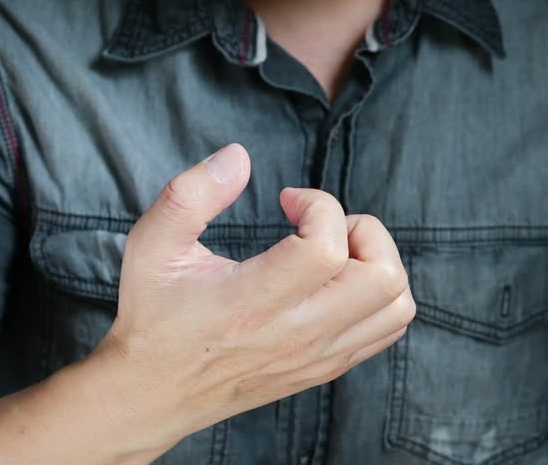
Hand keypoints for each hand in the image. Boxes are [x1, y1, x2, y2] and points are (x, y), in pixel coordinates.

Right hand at [96, 143, 414, 450]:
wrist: (154, 393)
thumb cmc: (153, 314)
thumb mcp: (152, 244)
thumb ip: (191, 193)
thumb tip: (240, 155)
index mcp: (253, 302)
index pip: (327, 249)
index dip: (319, 205)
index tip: (288, 200)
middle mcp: (296, 335)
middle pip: (381, 278)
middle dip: (364, 230)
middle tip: (322, 224)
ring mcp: (317, 357)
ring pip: (396, 306)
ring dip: (378, 263)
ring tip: (334, 251)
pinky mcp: (325, 368)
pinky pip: (386, 330)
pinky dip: (379, 296)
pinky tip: (337, 281)